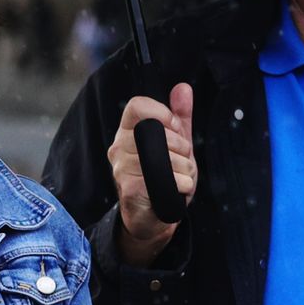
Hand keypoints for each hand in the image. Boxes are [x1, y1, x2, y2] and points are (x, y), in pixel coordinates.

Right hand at [108, 82, 195, 265]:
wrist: (153, 217)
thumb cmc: (163, 177)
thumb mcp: (176, 143)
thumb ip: (179, 116)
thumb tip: (183, 88)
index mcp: (127, 132)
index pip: (137, 106)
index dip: (162, 113)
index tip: (175, 127)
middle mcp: (119, 148)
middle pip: (157, 131)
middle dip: (181, 146)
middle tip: (182, 159)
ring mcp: (121, 169)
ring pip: (165, 157)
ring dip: (184, 168)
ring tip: (180, 177)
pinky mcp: (129, 189)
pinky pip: (166, 179)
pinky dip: (182, 184)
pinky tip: (177, 189)